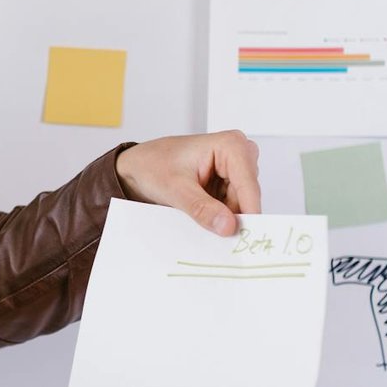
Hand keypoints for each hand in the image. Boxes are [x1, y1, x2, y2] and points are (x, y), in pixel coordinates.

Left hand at [115, 130, 260, 235]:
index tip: (248, 239)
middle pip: (247, 197)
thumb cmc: (152, 166)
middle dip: (235, 218)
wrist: (137, 167)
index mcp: (230, 145)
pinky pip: (232, 207)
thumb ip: (203, 208)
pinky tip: (205, 222)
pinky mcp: (227, 183)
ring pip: (241, 204)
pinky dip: (220, 217)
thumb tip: (228, 226)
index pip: (249, 186)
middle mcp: (238, 154)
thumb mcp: (175, 189)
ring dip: (225, 218)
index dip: (249, 214)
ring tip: (202, 224)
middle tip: (220, 240)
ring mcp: (234, 170)